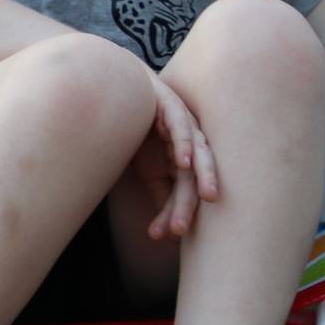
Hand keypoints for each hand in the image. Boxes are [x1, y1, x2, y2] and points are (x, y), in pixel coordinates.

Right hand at [136, 71, 218, 239]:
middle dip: (196, 201)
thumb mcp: (147, 170)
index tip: (173, 239)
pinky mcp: (172, 105)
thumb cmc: (133, 131)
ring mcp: (183, 123)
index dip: (179, 213)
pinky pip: (182, 127)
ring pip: (198, 152)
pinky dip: (184, 144)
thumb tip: (167, 234)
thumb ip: (162, 195)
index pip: (186, 190)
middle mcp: (189, 142)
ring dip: (202, 176)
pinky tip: (184, 163)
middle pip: (200, 174)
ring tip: (208, 197)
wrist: (116, 86)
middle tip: (190, 229)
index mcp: (185, 159)